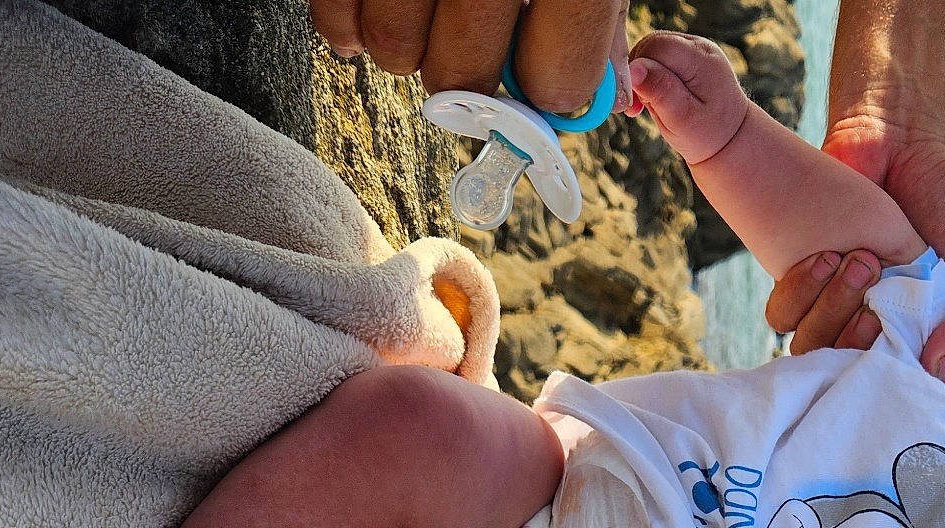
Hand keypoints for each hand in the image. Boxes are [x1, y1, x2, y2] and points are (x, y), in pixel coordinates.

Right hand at [311, 0, 628, 120]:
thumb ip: (595, 15)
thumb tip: (609, 95)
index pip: (556, 77)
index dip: (551, 93)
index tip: (545, 83)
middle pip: (464, 74)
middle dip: (470, 81)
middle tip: (474, 51)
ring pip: (395, 51)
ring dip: (407, 53)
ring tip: (423, 21)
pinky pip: (335, 20)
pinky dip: (346, 31)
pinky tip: (366, 22)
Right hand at [626, 32, 750, 164]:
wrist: (729, 137)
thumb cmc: (707, 134)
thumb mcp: (682, 119)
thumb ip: (659, 92)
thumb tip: (634, 69)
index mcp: (701, 59)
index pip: (655, 47)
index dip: (637, 69)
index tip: (636, 102)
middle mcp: (698, 46)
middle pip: (651, 44)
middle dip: (637, 73)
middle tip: (639, 106)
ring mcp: (693, 49)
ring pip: (650, 50)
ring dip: (641, 76)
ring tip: (646, 105)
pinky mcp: (685, 57)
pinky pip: (656, 58)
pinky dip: (648, 77)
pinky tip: (651, 98)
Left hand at [765, 122, 944, 382]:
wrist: (902, 132)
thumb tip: (936, 374)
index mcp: (917, 338)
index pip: (900, 394)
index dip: (898, 388)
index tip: (909, 354)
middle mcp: (873, 332)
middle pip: (849, 380)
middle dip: (861, 340)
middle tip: (880, 295)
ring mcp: (834, 307)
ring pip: (813, 352)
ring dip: (832, 311)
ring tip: (860, 260)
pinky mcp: (799, 280)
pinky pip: (782, 316)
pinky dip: (801, 292)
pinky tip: (826, 256)